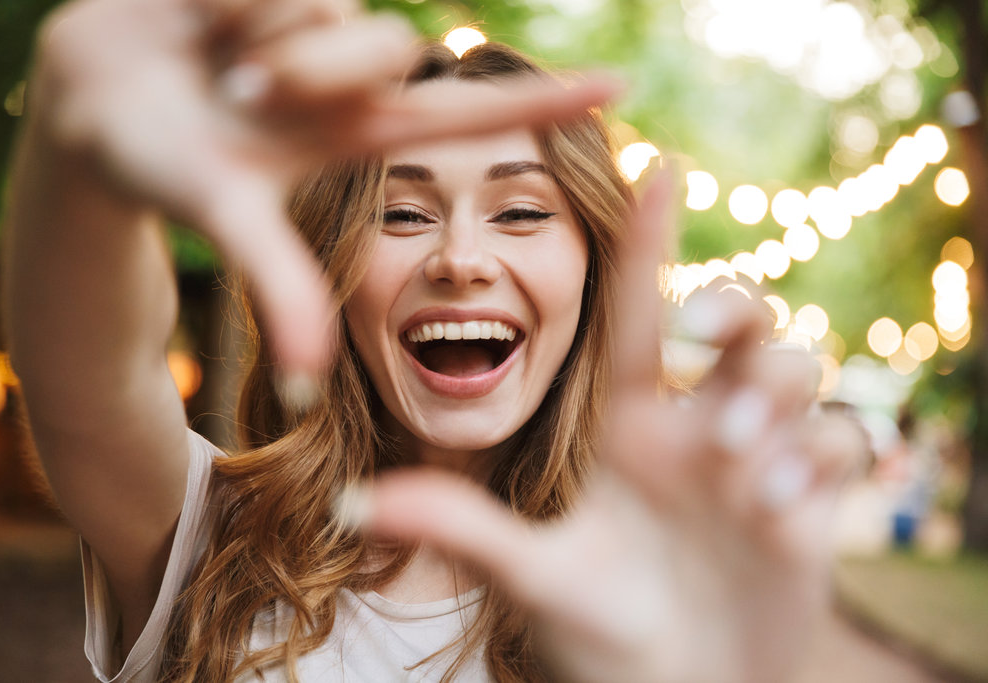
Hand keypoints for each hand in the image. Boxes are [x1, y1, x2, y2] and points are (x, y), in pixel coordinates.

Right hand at [29, 0, 619, 374]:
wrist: (87, 103)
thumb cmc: (155, 169)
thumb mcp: (226, 219)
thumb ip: (277, 285)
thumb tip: (306, 385)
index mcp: (360, 134)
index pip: (469, 117)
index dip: (543, 105)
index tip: (620, 89)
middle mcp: (351, 76)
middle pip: (386, 48)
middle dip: (312, 72)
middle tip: (241, 95)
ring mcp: (317, 23)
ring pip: (331, 8)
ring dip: (259, 37)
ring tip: (214, 64)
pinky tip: (200, 19)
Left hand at [349, 170, 864, 681]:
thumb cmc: (599, 637)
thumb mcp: (531, 577)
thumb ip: (459, 529)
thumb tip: (355, 502)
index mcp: (628, 427)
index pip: (636, 315)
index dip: (647, 241)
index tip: (652, 164)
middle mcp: (694, 428)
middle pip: (737, 321)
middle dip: (731, 311)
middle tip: (699, 341)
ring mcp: (756, 460)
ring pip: (794, 370)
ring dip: (771, 401)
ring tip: (733, 467)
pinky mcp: (809, 501)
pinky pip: (837, 443)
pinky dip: (814, 459)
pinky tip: (774, 508)